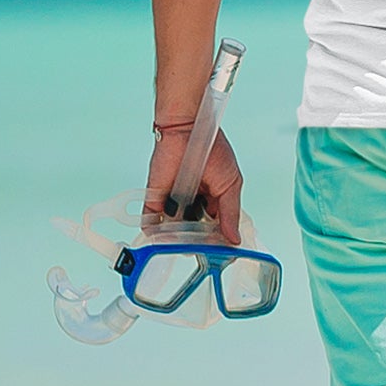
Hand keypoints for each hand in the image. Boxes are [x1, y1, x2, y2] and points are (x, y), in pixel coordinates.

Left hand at [142, 125, 245, 242]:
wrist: (186, 129)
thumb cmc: (212, 149)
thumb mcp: (230, 184)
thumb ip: (231, 213)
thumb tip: (234, 240)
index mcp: (213, 200)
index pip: (215, 229)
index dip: (218, 242)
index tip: (222, 255)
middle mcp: (192, 204)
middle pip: (194, 233)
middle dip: (198, 243)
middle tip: (203, 252)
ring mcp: (173, 203)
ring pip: (174, 231)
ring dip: (178, 240)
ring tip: (184, 248)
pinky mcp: (154, 199)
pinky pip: (151, 221)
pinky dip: (154, 233)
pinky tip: (160, 242)